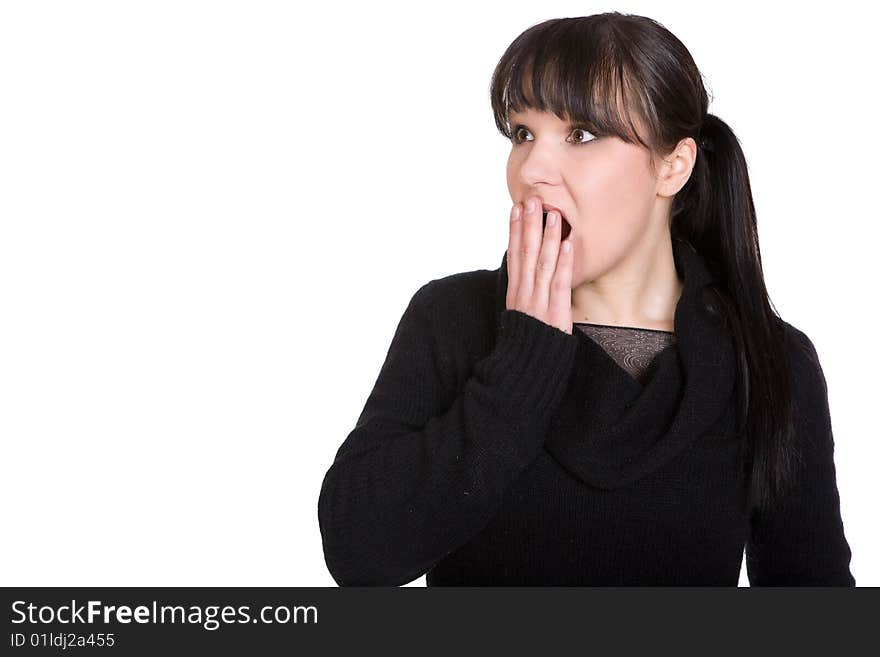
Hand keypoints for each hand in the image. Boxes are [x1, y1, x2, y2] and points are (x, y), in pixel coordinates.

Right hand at [505, 195, 573, 334]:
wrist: (526, 366)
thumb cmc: (527, 339)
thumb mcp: (519, 311)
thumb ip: (522, 290)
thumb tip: (526, 270)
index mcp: (515, 291)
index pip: (514, 254)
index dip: (514, 230)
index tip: (516, 209)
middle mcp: (524, 292)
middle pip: (526, 253)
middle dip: (529, 225)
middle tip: (532, 201)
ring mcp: (538, 301)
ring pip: (543, 263)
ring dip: (548, 237)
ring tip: (553, 215)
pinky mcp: (554, 311)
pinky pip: (560, 283)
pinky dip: (564, 263)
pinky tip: (567, 245)